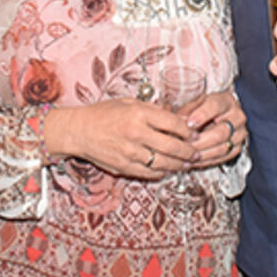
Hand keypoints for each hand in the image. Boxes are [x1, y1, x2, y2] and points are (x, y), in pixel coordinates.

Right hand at [43, 99, 196, 180]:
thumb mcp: (128, 102)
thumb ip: (151, 109)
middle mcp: (136, 133)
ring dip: (179, 165)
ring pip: (164, 163)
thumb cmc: (102, 114)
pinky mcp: (124, 167)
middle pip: (172, 146)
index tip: (193, 134)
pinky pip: (150, 173)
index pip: (173, 123)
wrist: (79, 131)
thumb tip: (174, 117)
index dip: (188, 130)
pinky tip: (167, 169)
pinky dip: (161, 172)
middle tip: (197, 153)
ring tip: (186, 164)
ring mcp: (130, 153)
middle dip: (189, 152)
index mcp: (138, 114)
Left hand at [178, 89, 247, 169]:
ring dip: (202, 154)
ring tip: (187, 155)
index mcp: (226, 101)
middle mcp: (237, 117)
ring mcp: (240, 134)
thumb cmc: (203, 108)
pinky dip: (207, 161)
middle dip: (200, 141)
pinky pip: (223, 158)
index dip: (201, 115)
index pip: (215, 107)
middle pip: (220, 132)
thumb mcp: (196, 103)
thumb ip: (188, 109)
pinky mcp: (237, 148)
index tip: (189, 124)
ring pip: (222, 148)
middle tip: (184, 145)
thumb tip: (179, 119)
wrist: (220, 116)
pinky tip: (193, 161)